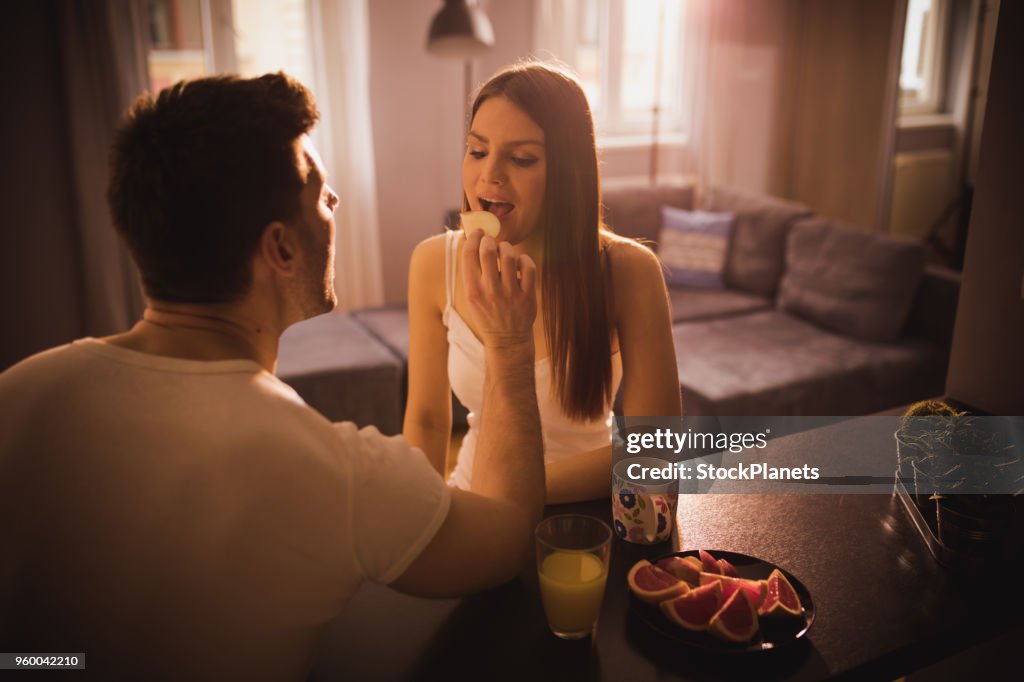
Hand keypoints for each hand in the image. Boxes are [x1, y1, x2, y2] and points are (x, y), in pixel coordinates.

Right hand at [461, 230, 536, 348]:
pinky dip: (524, 259)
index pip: (469, 254)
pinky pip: (528, 267)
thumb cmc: (487, 314)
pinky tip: (520, 263)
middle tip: (492, 241)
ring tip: (506, 252)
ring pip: (509, 255)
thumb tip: (475, 243)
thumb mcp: (471, 298)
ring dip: (507, 248)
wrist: (507, 340)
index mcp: (472, 290)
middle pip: (488, 250)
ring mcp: (510, 293)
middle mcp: (490, 291)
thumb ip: (472, 275)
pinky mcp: (527, 296)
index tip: (478, 232)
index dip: (474, 237)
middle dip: (490, 239)